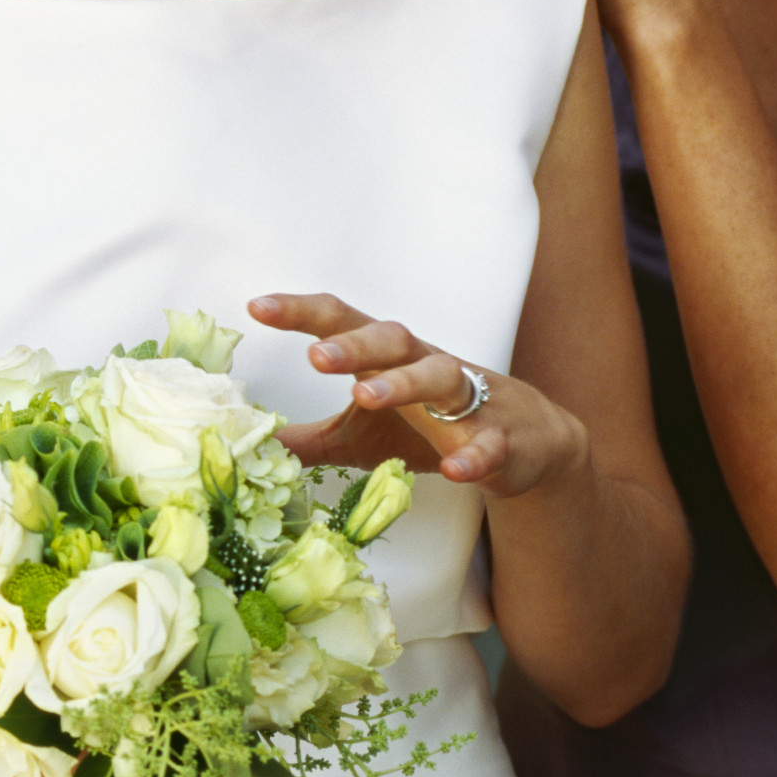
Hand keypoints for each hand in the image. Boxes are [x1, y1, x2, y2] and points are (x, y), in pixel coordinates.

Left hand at [249, 293, 586, 499]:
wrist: (526, 443)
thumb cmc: (429, 426)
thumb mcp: (361, 434)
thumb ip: (309, 439)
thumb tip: (250, 444)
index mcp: (388, 360)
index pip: (342, 323)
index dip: (301, 313)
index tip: (257, 306)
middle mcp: (426, 367)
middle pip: (391, 340)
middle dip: (353, 345)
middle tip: (313, 356)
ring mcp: (468, 401)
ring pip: (440, 377)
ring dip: (403, 384)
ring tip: (365, 396)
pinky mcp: (501, 440)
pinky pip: (489, 443)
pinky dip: (473, 455)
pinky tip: (455, 469)